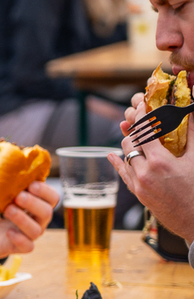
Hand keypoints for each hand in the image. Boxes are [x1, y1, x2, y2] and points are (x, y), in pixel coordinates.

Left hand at [0, 180, 58, 260]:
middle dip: (33, 203)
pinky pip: (28, 246)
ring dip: (22, 219)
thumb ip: (4, 179)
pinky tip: (8, 231)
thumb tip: (3, 158)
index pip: (52, 197)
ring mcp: (30, 234)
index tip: (31, 184)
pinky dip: (19, 239)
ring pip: (37, 230)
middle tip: (18, 196)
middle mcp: (38, 219)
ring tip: (7, 210)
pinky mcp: (21, 247)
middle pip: (47, 212)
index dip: (45, 191)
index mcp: (37, 203)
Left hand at [111, 98, 193, 239]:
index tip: (141, 105)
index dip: (142, 115)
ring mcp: (138, 184)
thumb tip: (190, 114)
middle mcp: (144, 173)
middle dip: (135, 129)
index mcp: (160, 162)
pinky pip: (122, 174)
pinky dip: (118, 162)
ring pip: (125, 156)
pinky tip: (112, 155)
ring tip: (135, 135)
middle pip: (131, 142)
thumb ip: (191, 135)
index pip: (145, 131)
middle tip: (141, 121)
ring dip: (129, 144)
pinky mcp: (137, 193)